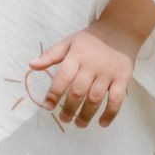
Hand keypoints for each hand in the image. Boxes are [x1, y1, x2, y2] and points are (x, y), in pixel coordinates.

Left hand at [27, 22, 141, 127]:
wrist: (120, 29)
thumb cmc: (91, 39)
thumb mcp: (69, 42)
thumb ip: (50, 55)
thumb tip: (31, 65)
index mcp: (77, 55)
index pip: (63, 77)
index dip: (54, 94)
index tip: (47, 106)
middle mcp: (92, 65)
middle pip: (78, 91)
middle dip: (69, 109)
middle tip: (64, 119)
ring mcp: (108, 73)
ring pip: (95, 99)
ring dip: (86, 115)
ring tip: (79, 124)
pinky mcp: (122, 79)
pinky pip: (116, 100)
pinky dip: (110, 114)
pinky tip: (102, 123)